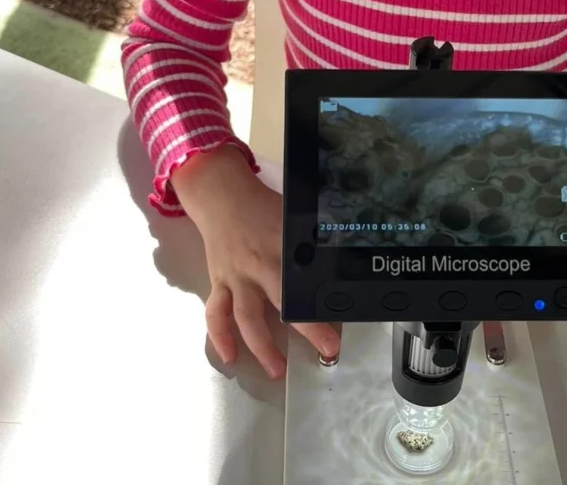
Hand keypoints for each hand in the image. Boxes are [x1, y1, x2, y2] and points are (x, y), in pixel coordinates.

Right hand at [172, 146, 340, 378]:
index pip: (309, 275)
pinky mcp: (219, 282)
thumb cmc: (262, 206)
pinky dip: (220, 336)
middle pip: (284, 301)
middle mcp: (260, 264)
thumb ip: (317, 232)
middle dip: (308, 328)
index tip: (347, 312)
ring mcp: (237, 276)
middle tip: (328, 349)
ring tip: (277, 370)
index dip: (328, 296)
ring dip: (262, 346)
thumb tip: (350, 244)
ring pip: (247, 316)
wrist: (222, 196)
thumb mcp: (293, 214)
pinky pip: (216, 313)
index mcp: (283, 244)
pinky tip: (230, 357)